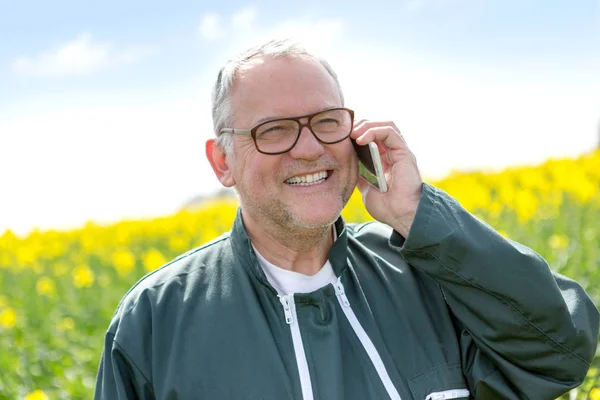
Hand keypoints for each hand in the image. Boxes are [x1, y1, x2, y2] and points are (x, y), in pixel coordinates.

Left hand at [351, 120, 422, 236]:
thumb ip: (360, 176)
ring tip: (352, 133)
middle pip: (379, 127)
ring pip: (385, 125)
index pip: (373, 137)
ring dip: (366, 126)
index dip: (358, 132)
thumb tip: (346, 167)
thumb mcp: (366, 189)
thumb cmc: (388, 207)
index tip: (342, 137)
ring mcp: (400, 152)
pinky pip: (390, 132)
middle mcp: (394, 153)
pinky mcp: (404, 152)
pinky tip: (360, 139)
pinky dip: (374, 131)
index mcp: (386, 160)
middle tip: (345, 132)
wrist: (401, 216)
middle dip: (361, 125)